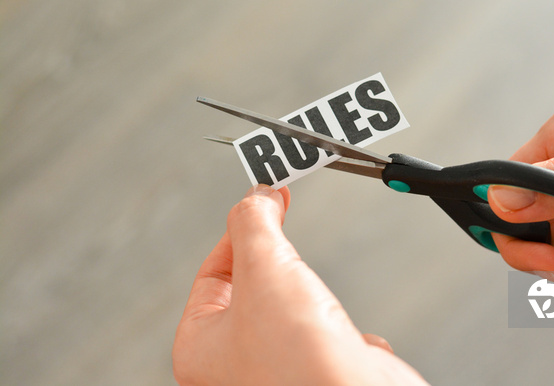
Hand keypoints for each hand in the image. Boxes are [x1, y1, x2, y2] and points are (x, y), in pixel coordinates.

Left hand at [173, 185, 427, 385]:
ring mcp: (275, 372)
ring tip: (319, 310)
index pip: (211, 272)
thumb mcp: (265, 267)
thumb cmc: (300, 362)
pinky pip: (327, 338)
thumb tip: (256, 196)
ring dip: (316, 303)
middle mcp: (231, 365)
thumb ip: (254, 223)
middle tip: (290, 240)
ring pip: (293, 311)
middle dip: (281, 268)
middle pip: (252, 288)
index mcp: (199, 347)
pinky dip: (342, 333)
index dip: (240, 232)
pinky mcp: (314, 374)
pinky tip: (344, 342)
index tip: (267, 201)